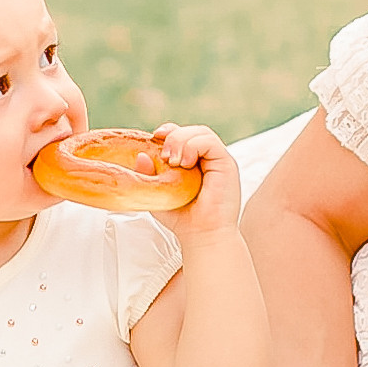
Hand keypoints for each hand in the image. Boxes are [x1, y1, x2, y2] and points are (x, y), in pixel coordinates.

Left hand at [148, 123, 240, 238]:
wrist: (202, 236)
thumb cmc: (182, 219)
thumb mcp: (158, 193)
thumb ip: (148, 176)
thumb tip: (140, 155)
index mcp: (195, 162)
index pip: (184, 134)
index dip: (169, 131)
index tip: (154, 138)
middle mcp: (208, 159)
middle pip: (192, 130)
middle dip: (174, 135)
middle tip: (164, 155)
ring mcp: (219, 161)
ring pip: (202, 132)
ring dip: (182, 140)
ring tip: (173, 161)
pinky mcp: (227, 164)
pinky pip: (211, 142)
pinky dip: (193, 146)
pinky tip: (185, 164)